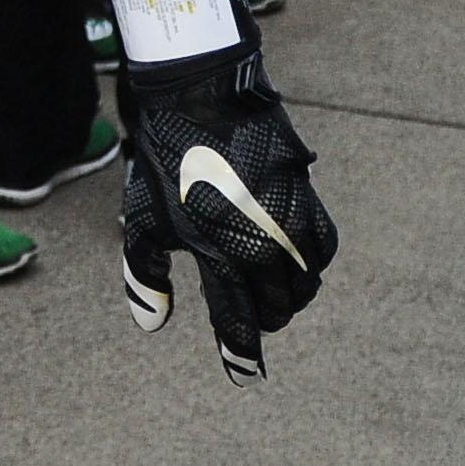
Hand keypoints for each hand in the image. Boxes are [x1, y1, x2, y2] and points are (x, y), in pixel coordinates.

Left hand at [120, 43, 337, 381]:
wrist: (196, 91)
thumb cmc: (163, 156)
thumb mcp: (141, 217)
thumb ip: (146, 275)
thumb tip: (152, 324)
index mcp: (220, 251)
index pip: (240, 320)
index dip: (242, 353)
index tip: (246, 375)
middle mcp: (262, 240)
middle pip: (281, 306)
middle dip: (266, 321)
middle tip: (251, 324)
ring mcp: (290, 215)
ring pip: (308, 281)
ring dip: (292, 296)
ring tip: (271, 296)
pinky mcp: (305, 192)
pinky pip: (323, 244)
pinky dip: (312, 263)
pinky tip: (293, 262)